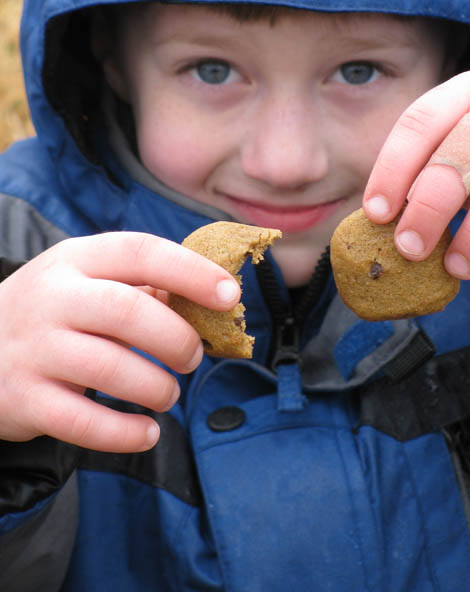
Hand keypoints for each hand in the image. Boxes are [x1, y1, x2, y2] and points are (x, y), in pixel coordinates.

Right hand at [0, 232, 239, 451]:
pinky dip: (125, 433)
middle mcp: (52, 297)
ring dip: (156, 387)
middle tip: (193, 356)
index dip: (192, 272)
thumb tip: (213, 305)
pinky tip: (147, 432)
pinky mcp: (24, 398)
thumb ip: (145, 288)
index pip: (141, 252)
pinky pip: (83, 422)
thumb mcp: (90, 281)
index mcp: (77, 259)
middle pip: (128, 311)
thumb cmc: (59, 311)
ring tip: (168, 393)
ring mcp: (34, 348)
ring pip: (109, 369)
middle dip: (176, 338)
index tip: (230, 296)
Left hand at [363, 70, 469, 278]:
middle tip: (410, 249)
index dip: (393, 170)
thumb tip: (391, 224)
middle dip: (429, 207)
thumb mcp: (467, 133)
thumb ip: (433, 166)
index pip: (420, 123)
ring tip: (457, 268)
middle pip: (462, 153)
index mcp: (467, 91)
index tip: (377, 214)